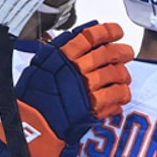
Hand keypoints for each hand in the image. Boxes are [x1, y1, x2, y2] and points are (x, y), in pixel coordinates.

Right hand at [0, 21, 132, 156]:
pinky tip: (121, 95)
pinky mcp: (92, 106)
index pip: (89, 36)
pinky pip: (116, 95)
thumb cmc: (33, 96)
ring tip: (124, 77)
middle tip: (127, 53)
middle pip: (107, 53)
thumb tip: (79, 36)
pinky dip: (122, 94)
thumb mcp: (41, 66)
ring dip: (123, 74)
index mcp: (61, 56)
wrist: (30, 125)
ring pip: (115, 73)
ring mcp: (84, 87)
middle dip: (121, 52)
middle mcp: (74, 69)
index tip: (117, 31)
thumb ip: (60, 51)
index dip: (107, 31)